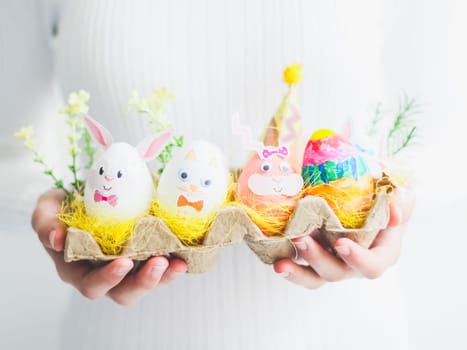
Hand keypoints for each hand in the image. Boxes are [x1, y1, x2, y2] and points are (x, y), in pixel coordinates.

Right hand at [31, 189, 186, 304]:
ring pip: (148, 283)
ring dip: (165, 276)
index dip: (108, 278)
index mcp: (78, 269)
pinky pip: (163, 267)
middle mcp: (105, 273)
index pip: (92, 285)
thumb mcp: (48, 208)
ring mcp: (129, 266)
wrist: (88, 194)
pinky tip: (187, 254)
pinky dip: (176, 262)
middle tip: (159, 262)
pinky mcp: (147, 256)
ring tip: (178, 262)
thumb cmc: (65, 206)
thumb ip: (45, 222)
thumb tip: (57, 238)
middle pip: (124, 292)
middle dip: (144, 281)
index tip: (124, 262)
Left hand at [274, 187, 414, 288]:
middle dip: (317, 258)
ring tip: (280, 263)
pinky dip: (286, 265)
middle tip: (301, 239)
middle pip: (337, 272)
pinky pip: (298, 268)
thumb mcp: (399, 194)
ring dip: (297, 271)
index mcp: (380, 253)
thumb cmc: (384, 196)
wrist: (363, 194)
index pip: (373, 266)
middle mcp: (353, 263)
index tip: (341, 243)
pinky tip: (273, 258)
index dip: (358, 259)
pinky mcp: (311, 258)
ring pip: (313, 277)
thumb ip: (402, 201)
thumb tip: (395, 212)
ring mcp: (331, 262)